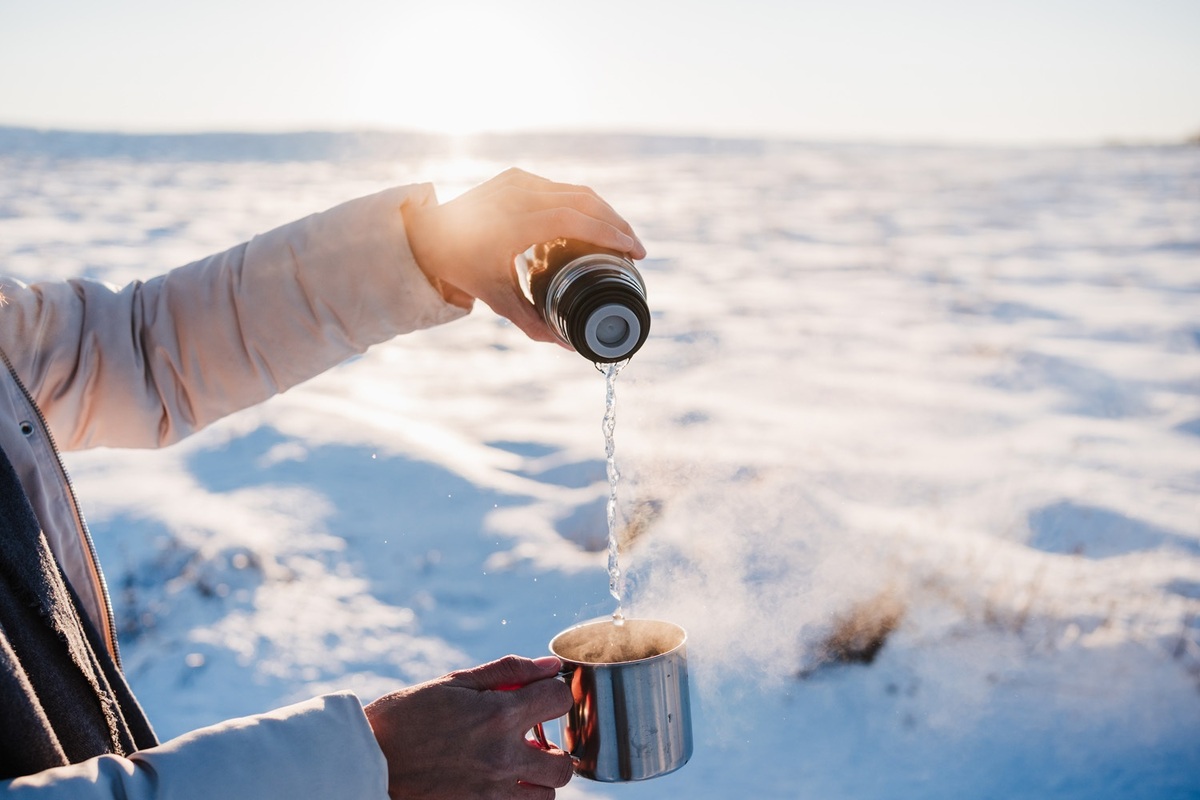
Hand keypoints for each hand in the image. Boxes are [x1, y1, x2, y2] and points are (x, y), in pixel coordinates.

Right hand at [364, 655, 573, 799]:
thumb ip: (508, 672)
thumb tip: (550, 666)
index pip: (560, 700)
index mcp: (498, 716)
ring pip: (546, 795)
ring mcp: (490, 791)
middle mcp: (501, 757)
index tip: (540, 696)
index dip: (554, 693)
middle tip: (534, 739)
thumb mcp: (455, 682)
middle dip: (556, 748)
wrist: (366, 759)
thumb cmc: (406, 715)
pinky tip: (496, 780)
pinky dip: (516, 796)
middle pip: (564, 764)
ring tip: (516, 763)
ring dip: (538, 778)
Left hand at [402, 168, 646, 342]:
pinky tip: (592, 225)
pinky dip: (581, 205)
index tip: (634, 250)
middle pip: (583, 201)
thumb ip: (533, 323)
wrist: (427, 234)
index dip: (609, 234)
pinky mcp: (517, 177)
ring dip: (603, 212)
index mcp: (512, 222)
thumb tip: (569, 346)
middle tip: (637, 249)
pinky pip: (559, 188)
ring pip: (575, 191)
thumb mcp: (497, 298)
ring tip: (621, 238)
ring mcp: (517, 182)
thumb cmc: (460, 266)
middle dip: (616, 224)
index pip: (574, 220)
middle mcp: (517, 195)